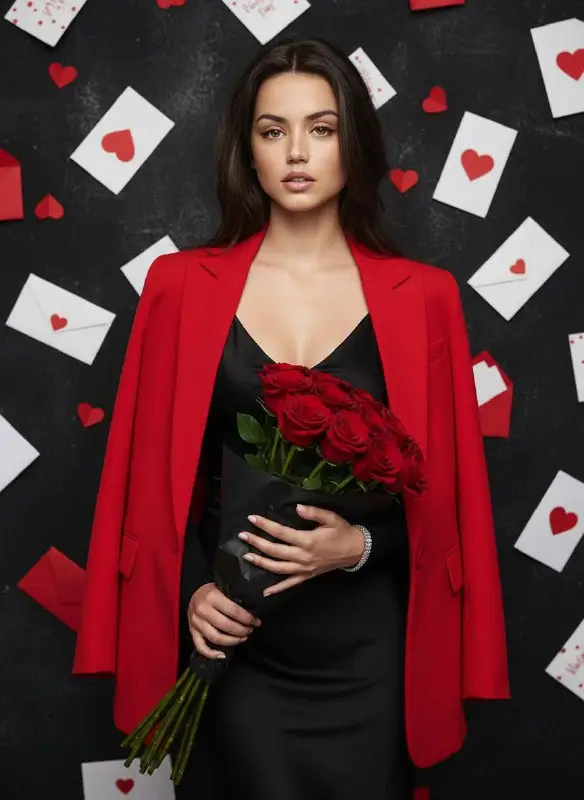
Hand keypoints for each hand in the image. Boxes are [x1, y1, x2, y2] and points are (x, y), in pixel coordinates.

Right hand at [188, 582, 260, 659]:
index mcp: (212, 597)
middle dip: (242, 630)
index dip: (248, 618)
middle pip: (226, 626)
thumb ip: (235, 598)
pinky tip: (223, 655)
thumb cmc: (213, 589)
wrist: (193, 590)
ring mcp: (196, 622)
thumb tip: (253, 610)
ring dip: (232, 641)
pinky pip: (200, 646)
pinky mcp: (192, 631)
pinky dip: (211, 653)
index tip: (256, 621)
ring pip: (216, 638)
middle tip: (250, 630)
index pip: (234, 611)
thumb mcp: (224, 588)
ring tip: (243, 638)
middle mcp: (203, 610)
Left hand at [238, 504, 364, 596]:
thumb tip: (296, 508)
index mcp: (308, 540)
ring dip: (261, 563)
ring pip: (278, 568)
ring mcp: (304, 569)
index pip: (281, 533)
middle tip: (242, 535)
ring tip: (247, 556)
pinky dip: (277, 589)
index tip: (252, 518)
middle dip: (257, 542)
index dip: (265, 525)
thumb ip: (313, 512)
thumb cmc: (342, 531)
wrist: (356, 550)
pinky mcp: (307, 576)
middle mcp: (303, 556)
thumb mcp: (331, 517)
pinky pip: (290, 584)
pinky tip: (264, 592)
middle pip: (274, 550)